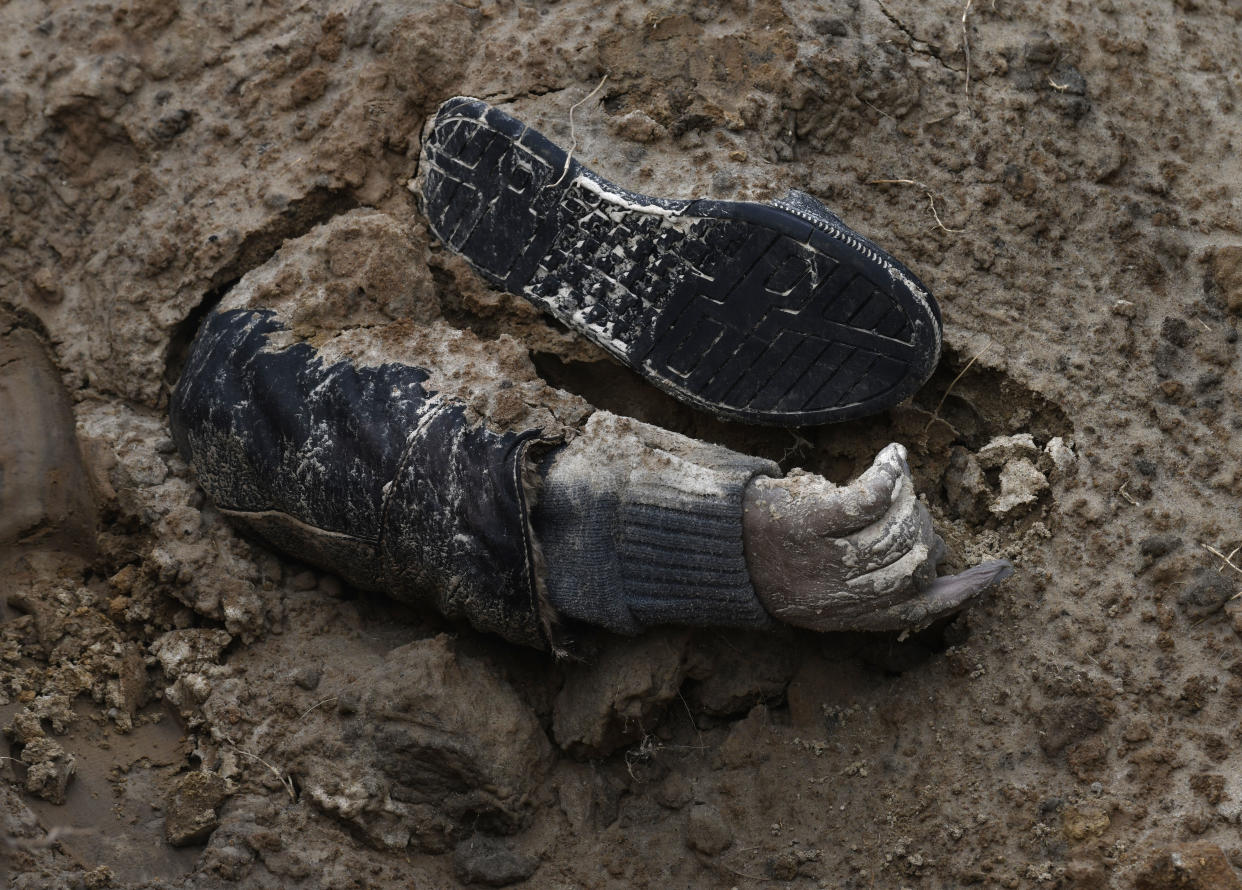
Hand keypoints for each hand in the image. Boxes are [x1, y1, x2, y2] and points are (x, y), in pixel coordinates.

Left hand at [742, 443, 1011, 631]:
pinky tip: (893, 457)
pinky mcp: (810, 522)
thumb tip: (937, 564)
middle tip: (909, 509)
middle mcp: (838, 596)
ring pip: (896, 528)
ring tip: (892, 485)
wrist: (709, 541)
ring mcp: (824, 559)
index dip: (964, 591)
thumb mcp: (821, 587)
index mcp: (844, 616)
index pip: (918, 609)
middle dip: (922, 530)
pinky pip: (871, 497)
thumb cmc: (769, 555)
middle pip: (914, 561)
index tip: (999, 570)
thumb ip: (872, 583)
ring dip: (905, 500)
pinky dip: (890, 473)